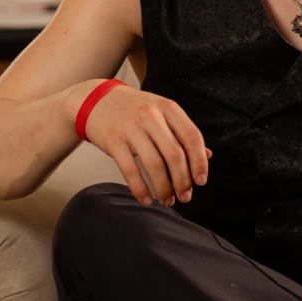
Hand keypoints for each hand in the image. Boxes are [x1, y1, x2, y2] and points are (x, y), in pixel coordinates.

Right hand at [78, 83, 209, 206]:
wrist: (94, 99)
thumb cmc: (133, 109)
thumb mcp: (161, 112)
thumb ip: (182, 132)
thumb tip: (208, 155)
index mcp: (168, 108)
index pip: (192, 137)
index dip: (199, 162)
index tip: (201, 181)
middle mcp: (151, 116)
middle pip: (175, 154)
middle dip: (183, 181)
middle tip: (186, 196)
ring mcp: (131, 128)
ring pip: (154, 165)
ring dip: (164, 188)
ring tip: (168, 200)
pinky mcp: (113, 140)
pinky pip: (130, 170)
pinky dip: (140, 189)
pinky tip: (147, 199)